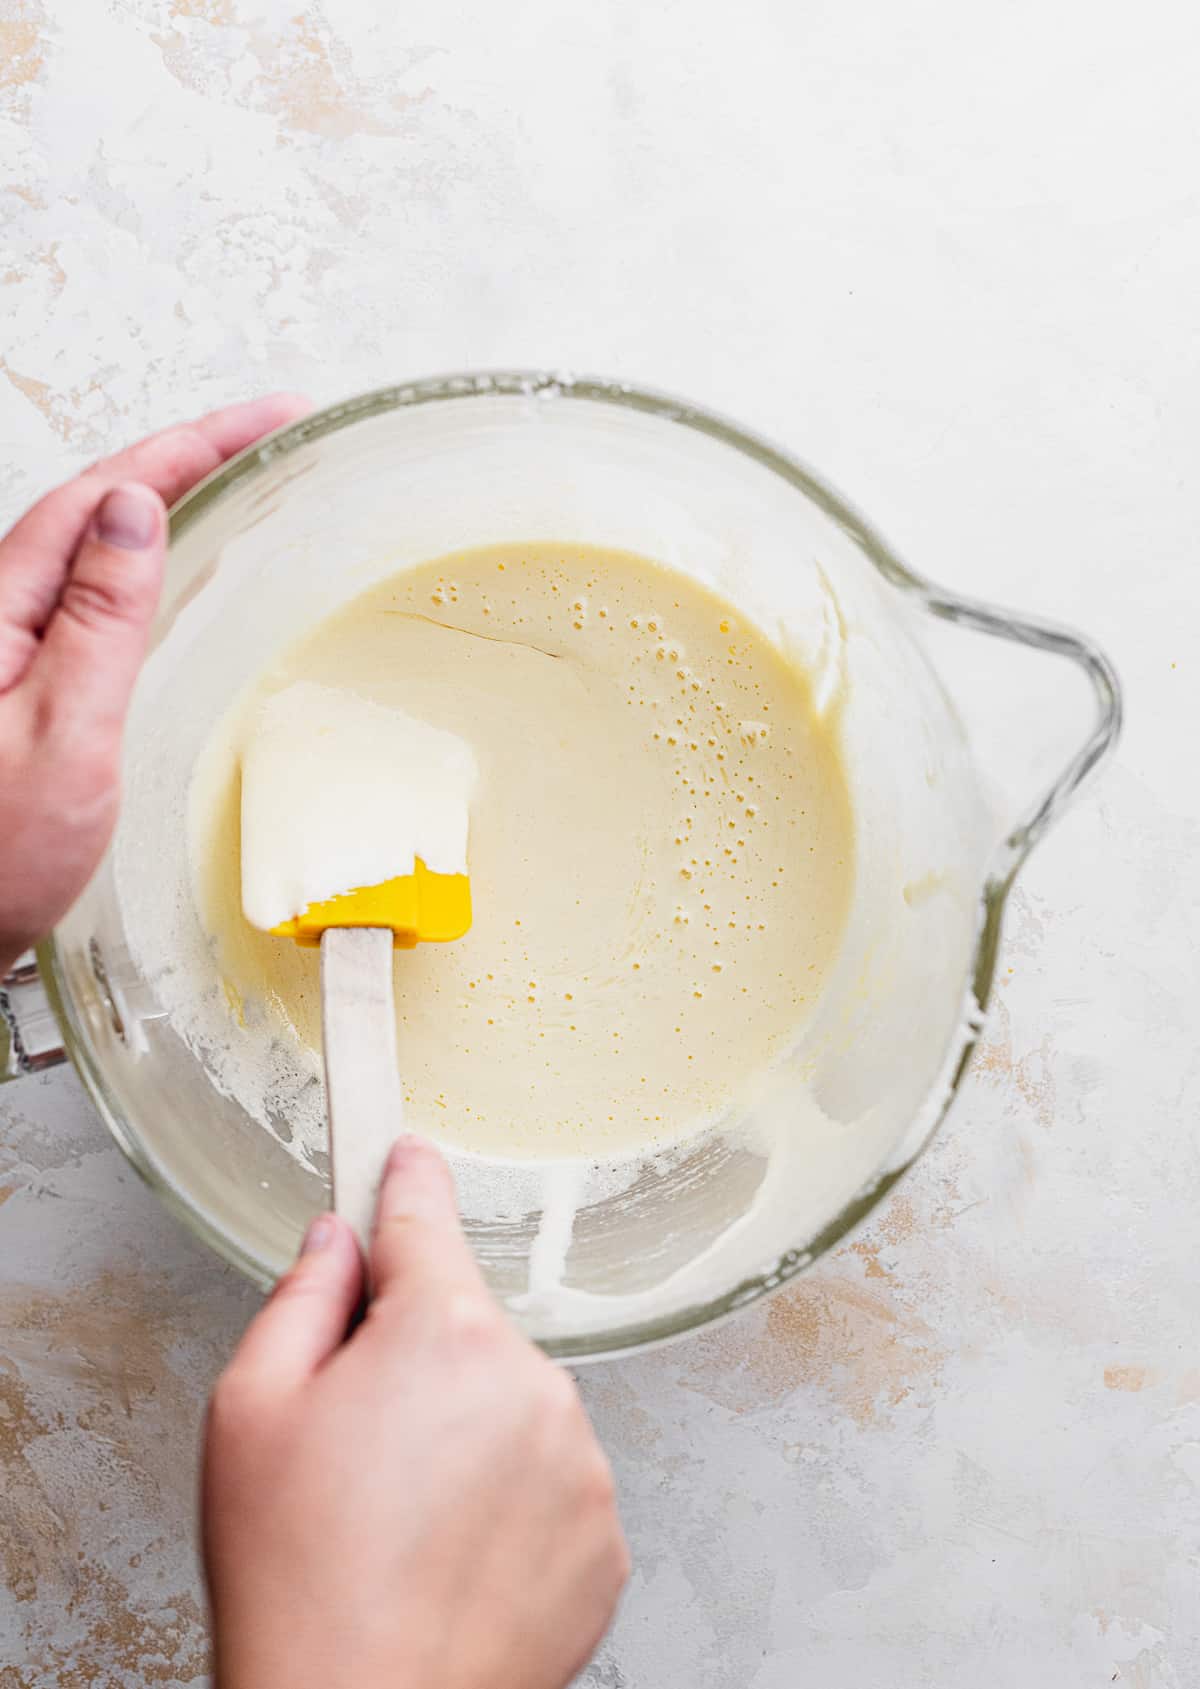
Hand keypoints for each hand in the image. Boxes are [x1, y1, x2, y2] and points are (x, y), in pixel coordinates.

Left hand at [0, 394, 308, 974]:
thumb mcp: (63, 735)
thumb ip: (99, 621)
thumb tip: (134, 511)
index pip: (102, 494)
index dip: (188, 446)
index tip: (266, 418)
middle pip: (91, 504)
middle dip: (181, 456)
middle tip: (265, 434)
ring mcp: (0, 645)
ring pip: (84, 544)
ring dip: (159, 499)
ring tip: (229, 475)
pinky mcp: (13, 680)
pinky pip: (78, 593)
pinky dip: (134, 562)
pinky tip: (163, 567)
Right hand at [203, 1136, 628, 1688]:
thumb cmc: (298, 1580)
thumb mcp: (249, 1410)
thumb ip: (301, 1300)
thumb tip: (337, 1244)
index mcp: (440, 1333)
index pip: (423, 1220)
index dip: (405, 1180)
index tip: (407, 1153)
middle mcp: (529, 1380)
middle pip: (463, 1328)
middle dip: (414, 1360)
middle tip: (356, 1444)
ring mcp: (578, 1460)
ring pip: (511, 1406)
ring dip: (467, 1436)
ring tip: (401, 1523)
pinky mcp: (604, 1535)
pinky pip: (550, 1480)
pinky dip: (508, 1504)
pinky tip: (451, 1556)